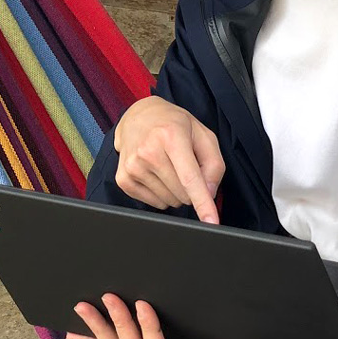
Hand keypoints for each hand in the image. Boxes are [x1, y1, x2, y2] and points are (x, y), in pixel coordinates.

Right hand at [113, 97, 225, 222]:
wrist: (140, 117)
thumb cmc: (175, 125)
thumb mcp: (203, 134)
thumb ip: (214, 164)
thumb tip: (208, 193)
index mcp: (171, 136)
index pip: (190, 178)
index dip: (203, 202)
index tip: (211, 221)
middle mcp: (148, 151)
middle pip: (182, 194)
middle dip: (191, 188)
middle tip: (185, 165)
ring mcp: (133, 166)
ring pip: (169, 201)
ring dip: (176, 191)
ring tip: (170, 166)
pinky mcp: (123, 179)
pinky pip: (155, 203)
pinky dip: (163, 194)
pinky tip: (158, 173)